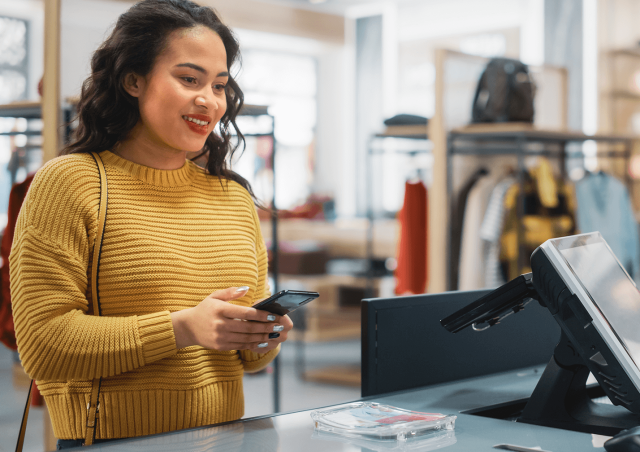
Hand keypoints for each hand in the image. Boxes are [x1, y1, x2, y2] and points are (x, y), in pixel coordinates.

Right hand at [170, 287, 290, 351]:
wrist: (188, 328)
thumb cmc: (205, 309)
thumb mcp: (214, 296)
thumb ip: (230, 292)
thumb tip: (246, 288)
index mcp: (220, 310)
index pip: (245, 313)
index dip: (261, 315)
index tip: (273, 315)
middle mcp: (220, 325)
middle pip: (248, 327)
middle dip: (266, 327)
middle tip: (279, 326)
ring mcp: (220, 337)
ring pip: (246, 338)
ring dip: (262, 337)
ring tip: (274, 334)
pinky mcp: (220, 346)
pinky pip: (240, 346)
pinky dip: (253, 344)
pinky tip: (263, 341)